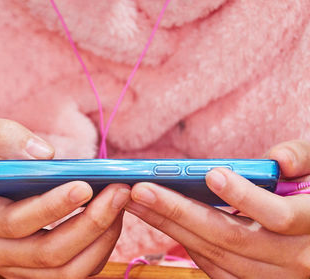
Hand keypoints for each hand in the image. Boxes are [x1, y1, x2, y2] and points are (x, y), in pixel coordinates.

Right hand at [0, 115, 130, 278]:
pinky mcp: (29, 270)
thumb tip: (46, 154)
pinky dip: (97, 251)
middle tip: (120, 191)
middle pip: (48, 254)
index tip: (86, 185)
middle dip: (91, 224)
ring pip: (65, 272)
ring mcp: (11, 267)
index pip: (16, 222)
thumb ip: (1, 136)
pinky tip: (110, 220)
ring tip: (120, 205)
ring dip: (100, 241)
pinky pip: (70, 273)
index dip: (53, 206)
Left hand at [126, 140, 309, 277]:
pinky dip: (188, 246)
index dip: (244, 196)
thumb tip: (279, 160)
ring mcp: (274, 276)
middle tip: (142, 190)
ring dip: (172, 228)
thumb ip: (304, 158)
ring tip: (140, 203)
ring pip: (216, 255)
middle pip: (231, 238)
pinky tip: (163, 223)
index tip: (211, 174)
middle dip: (180, 212)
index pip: (280, 216)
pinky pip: (216, 269)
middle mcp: (296, 259)